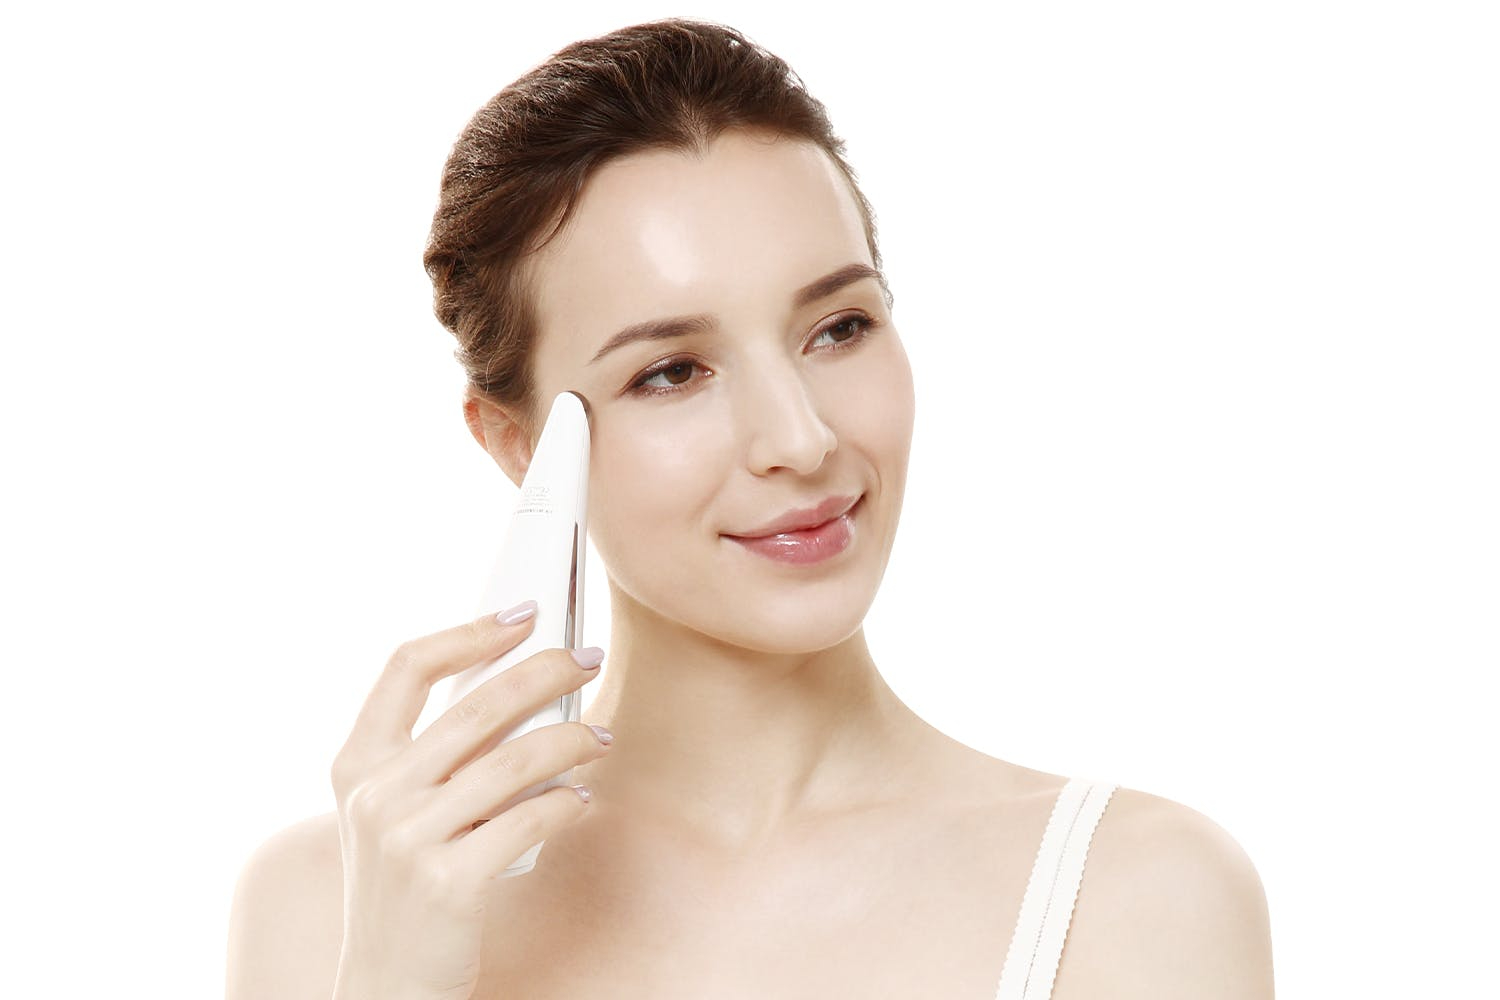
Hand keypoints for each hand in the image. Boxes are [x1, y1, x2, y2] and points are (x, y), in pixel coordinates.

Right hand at [328, 603, 609, 999]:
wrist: (384, 987)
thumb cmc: (405, 889)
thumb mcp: (395, 815)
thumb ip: (436, 757)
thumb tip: (524, 688)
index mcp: (356, 766)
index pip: (405, 668)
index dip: (468, 632)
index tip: (524, 614)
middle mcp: (375, 796)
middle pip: (476, 705)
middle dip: (545, 672)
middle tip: (589, 657)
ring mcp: (407, 839)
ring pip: (514, 760)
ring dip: (572, 739)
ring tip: (602, 737)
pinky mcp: (448, 883)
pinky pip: (530, 819)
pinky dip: (567, 802)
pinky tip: (582, 799)